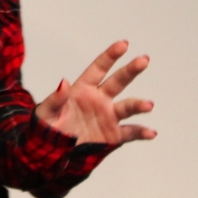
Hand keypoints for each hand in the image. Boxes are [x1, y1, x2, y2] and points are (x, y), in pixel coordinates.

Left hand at [33, 40, 155, 145]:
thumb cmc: (48, 128)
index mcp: (83, 89)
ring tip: (148, 105)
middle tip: (144, 60)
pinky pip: (130, 132)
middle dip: (130, 70)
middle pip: (118, 82)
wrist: (53, 153)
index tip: (124, 44)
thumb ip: (55, 99)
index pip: (99, 68)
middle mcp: (99, 100)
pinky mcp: (113, 135)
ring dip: (138, 105)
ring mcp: (108, 117)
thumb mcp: (46, 113)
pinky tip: (151, 133)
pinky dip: (141, 132)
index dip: (110, 56)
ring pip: (127, 107)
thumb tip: (64, 82)